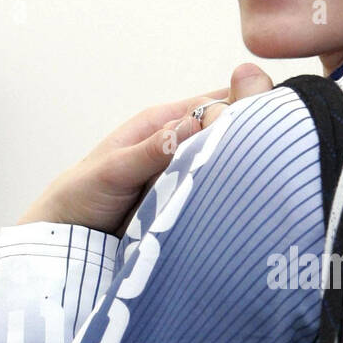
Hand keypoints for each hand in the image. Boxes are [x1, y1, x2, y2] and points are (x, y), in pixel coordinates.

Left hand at [17, 63, 274, 235]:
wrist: (67, 239)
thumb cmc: (82, 193)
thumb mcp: (114, 168)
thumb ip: (152, 149)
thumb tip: (193, 124)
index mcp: (164, 124)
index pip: (213, 104)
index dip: (241, 108)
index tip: (266, 122)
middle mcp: (180, 146)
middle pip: (225, 135)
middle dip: (248, 142)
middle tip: (274, 157)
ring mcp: (187, 176)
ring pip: (224, 169)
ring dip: (240, 175)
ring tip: (267, 184)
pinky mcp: (188, 205)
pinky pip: (214, 198)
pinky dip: (227, 201)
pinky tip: (245, 208)